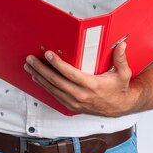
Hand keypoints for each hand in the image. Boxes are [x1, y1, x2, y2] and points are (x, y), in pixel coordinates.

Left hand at [24, 42, 138, 116]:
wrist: (120, 107)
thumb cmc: (119, 88)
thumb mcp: (124, 74)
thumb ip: (121, 59)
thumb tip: (122, 45)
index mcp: (92, 85)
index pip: (70, 74)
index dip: (58, 64)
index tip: (48, 54)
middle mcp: (81, 95)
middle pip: (56, 81)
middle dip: (41, 69)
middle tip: (31, 59)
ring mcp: (75, 102)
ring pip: (52, 89)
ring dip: (39, 77)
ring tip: (29, 67)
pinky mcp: (72, 106)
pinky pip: (54, 96)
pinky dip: (44, 86)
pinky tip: (37, 79)